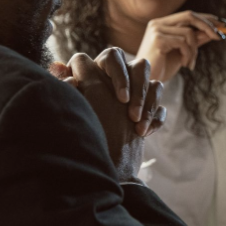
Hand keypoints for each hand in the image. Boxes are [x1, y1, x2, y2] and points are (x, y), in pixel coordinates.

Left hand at [50, 51, 165, 181]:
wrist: (96, 169)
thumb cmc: (78, 136)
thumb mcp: (70, 110)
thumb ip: (64, 89)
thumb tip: (63, 72)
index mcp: (97, 73)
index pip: (112, 56)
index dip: (119, 74)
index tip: (121, 99)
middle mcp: (117, 81)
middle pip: (139, 66)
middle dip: (139, 90)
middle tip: (132, 115)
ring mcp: (134, 96)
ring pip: (155, 84)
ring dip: (149, 105)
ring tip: (138, 128)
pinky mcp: (146, 112)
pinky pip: (161, 106)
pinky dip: (155, 119)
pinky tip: (145, 133)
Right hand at [133, 10, 222, 82]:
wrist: (147, 81)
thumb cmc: (164, 67)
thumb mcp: (184, 51)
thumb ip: (196, 40)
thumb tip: (214, 31)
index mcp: (163, 23)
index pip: (188, 15)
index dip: (206, 18)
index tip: (223, 24)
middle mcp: (158, 23)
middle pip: (190, 16)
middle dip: (208, 26)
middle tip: (220, 37)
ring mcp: (156, 30)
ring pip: (189, 33)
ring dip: (195, 50)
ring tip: (191, 63)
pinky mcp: (158, 39)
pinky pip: (183, 43)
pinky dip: (189, 54)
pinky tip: (185, 65)